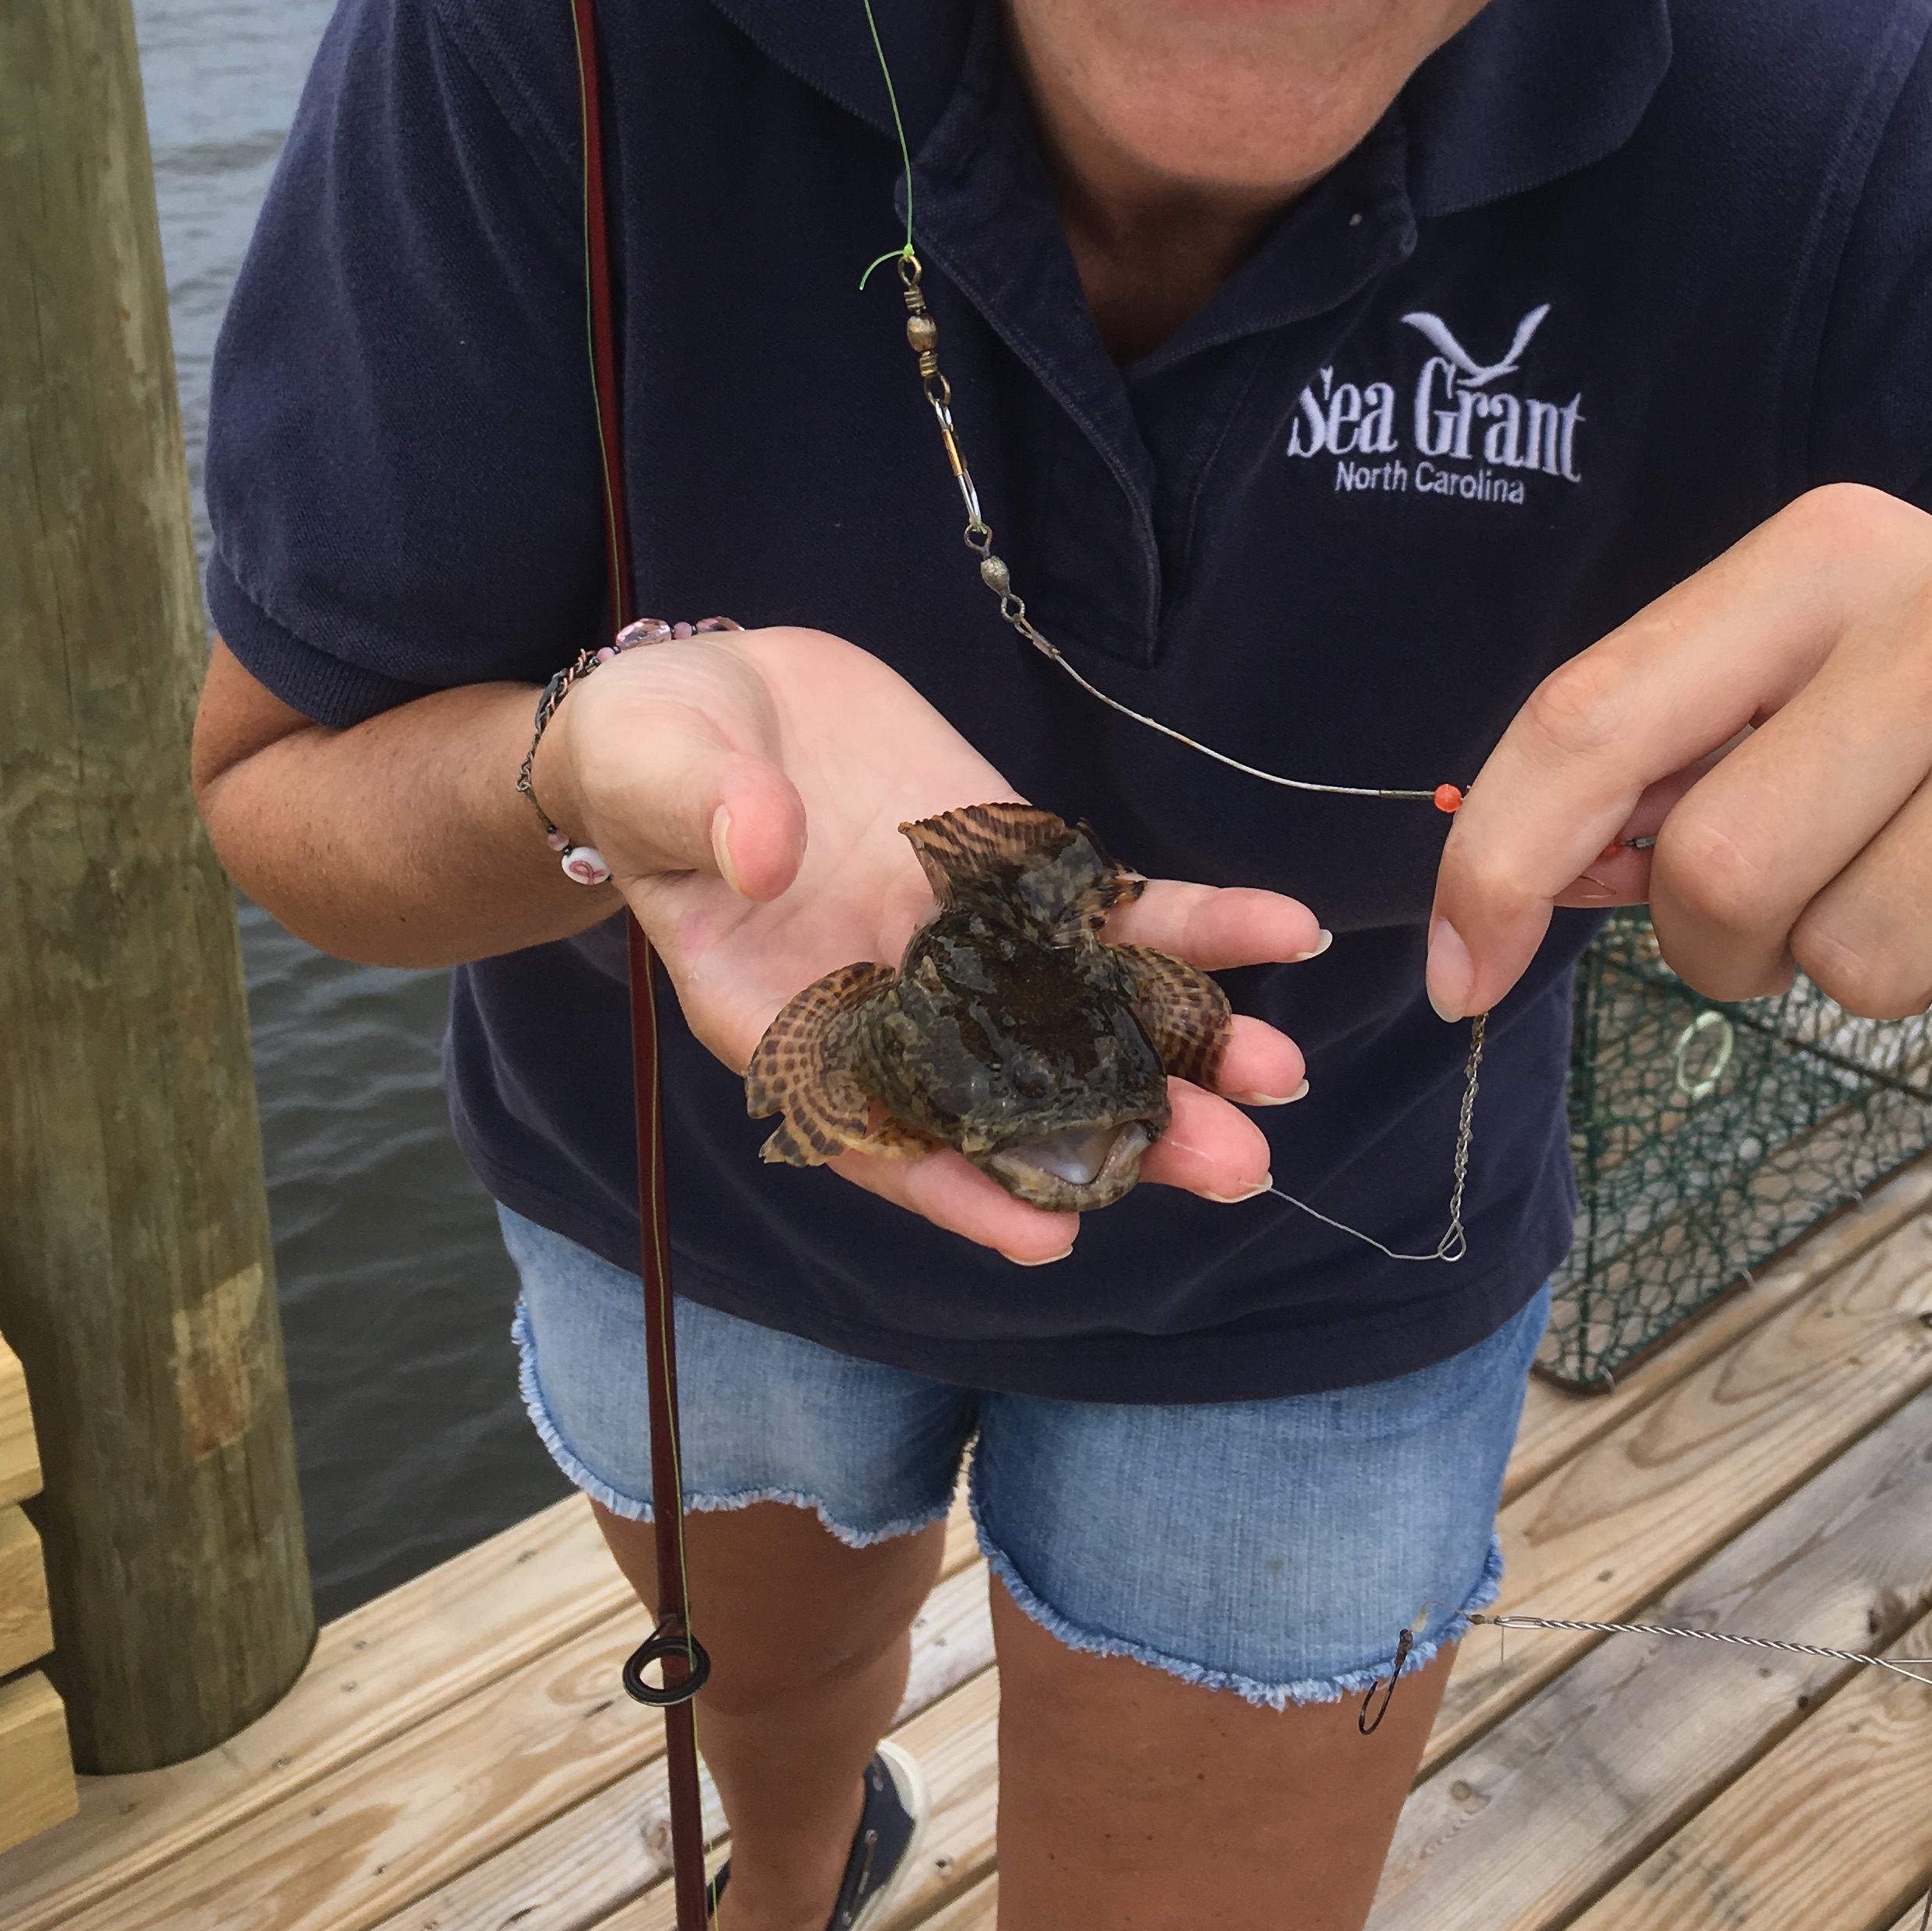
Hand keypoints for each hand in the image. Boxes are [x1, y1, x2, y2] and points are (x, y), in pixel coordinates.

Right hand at [544, 626, 1317, 1261]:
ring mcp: (960, 938)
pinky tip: (1281, 930)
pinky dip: (1193, 924)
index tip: (1046, 1233)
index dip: (956, 1183)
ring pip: (1082, 1010)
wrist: (707, 697)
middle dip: (1119, 1127)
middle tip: (1234, 1163)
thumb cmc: (650, 756)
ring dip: (1182, 1042)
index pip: (874, 1126)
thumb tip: (771, 854)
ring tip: (1279, 1071)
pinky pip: (1111, 908)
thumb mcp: (656, 773)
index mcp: (782, 1017)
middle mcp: (887, 1000)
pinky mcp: (1009, 867)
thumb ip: (711, 817)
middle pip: (1008, 1087)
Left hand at [1429, 484, 1931, 1056]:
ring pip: (1846, 966)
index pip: (1594, 714)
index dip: (1496, 858)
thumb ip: (1674, 754)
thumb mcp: (1833, 668)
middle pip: (1714, 874)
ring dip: (1870, 964)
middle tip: (1805, 900)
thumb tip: (1508, 882)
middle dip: (1721, 939)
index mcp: (1830, 552)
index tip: (1457, 970)